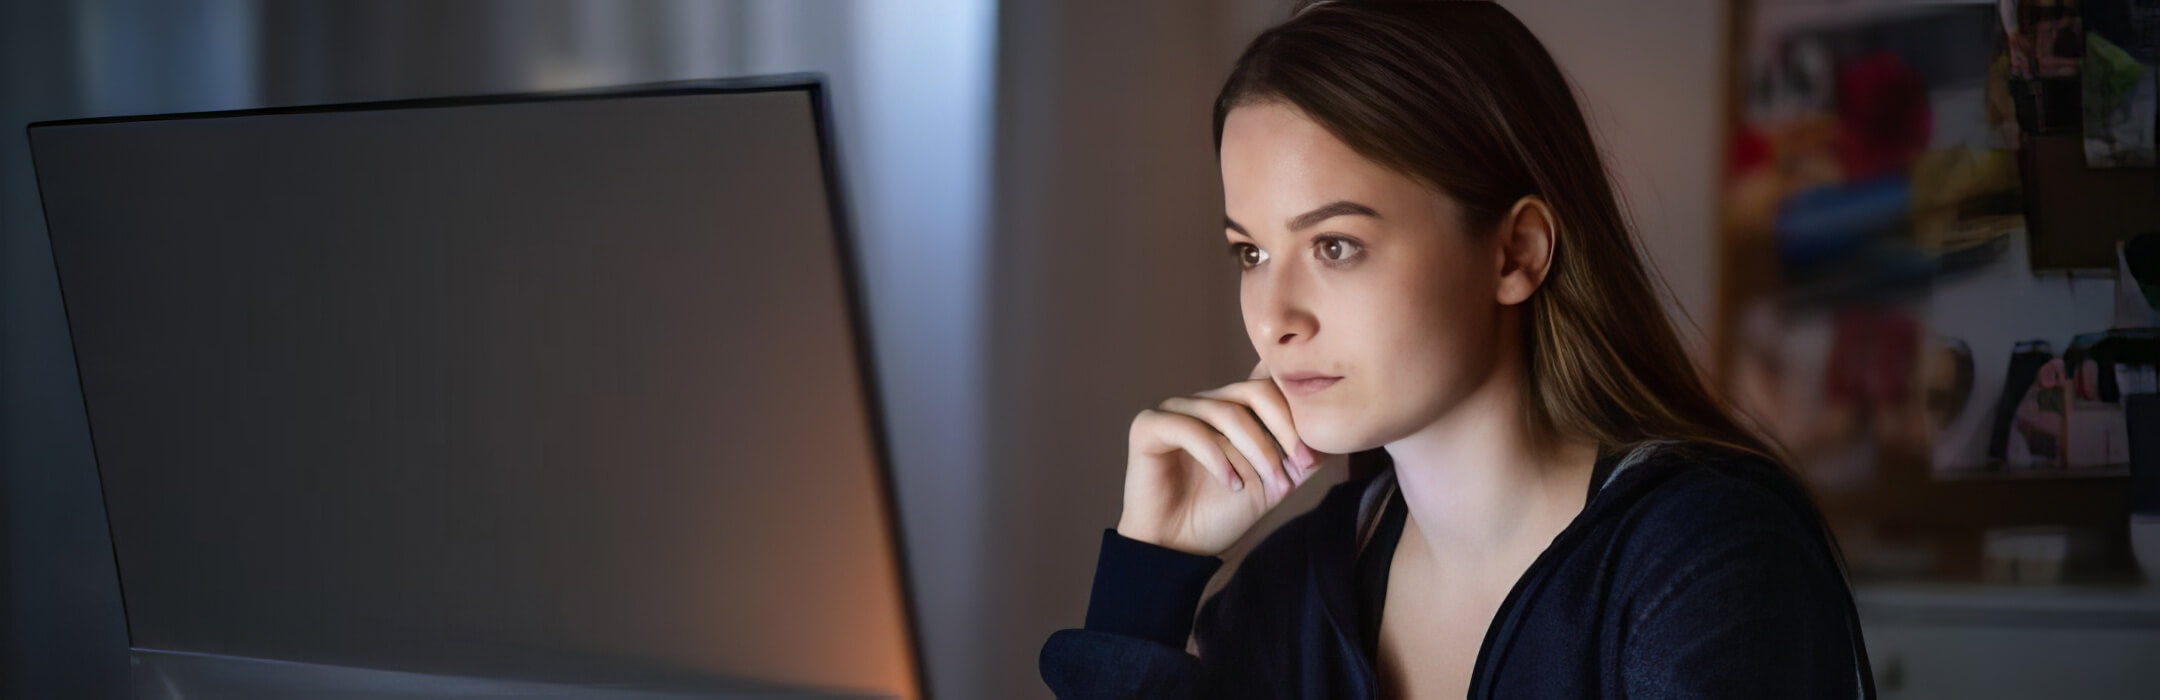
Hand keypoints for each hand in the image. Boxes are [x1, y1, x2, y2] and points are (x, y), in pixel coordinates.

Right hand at [1116, 361, 1326, 556]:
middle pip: (1254, 391)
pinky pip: (1189, 429)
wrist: (1179, 549)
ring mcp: (1175, 411)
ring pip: (1226, 412)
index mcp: (1233, 408)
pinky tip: (1232, 484)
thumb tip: (1332, 433)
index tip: (1313, 456)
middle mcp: (1205, 402)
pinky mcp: (1148, 427)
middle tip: (1301, 465)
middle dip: (1285, 429)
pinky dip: (1217, 457)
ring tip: (1270, 483)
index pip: (1270, 383)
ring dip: (1256, 449)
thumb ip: (1300, 456)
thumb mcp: (1274, 483)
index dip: (1297, 411)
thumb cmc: (1222, 514)